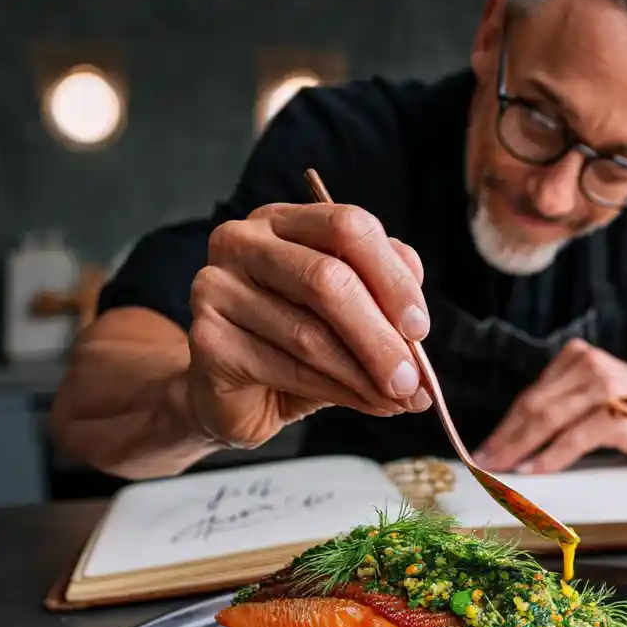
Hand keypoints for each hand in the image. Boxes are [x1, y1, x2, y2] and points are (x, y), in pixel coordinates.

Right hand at [185, 202, 431, 448]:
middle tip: (413, 380)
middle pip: (328, 279)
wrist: (236, 396)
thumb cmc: (295, 347)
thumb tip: (417, 329)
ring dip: (364, 374)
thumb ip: (382, 303)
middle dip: (380, 337)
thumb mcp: (349, 316)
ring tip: (397, 400)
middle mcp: (243, 241)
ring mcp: (216, 287)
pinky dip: (337, 392)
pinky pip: (287, 368)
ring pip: (310, 333)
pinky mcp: (207, 339)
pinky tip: (366, 404)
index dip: (392, 278)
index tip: (420, 328)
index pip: (347, 226)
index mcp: (283, 221)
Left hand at [472, 339, 626, 473]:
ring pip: (547, 420)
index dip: (505, 425)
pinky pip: (574, 437)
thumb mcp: (596, 396)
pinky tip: (533, 470)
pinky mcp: (617, 412)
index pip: (531, 395)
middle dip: (504, 439)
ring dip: (519, 449)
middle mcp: (587, 367)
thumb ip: (563, 406)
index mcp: (577, 359)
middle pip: (533, 407)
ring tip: (501, 469)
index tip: (484, 448)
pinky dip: (550, 456)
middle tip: (483, 462)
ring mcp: (603, 388)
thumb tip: (518, 438)